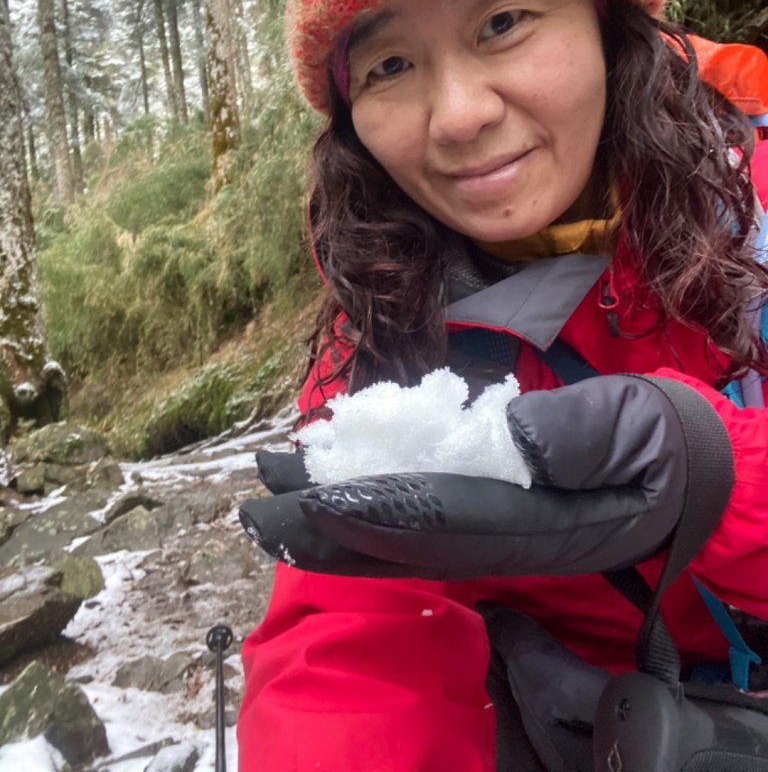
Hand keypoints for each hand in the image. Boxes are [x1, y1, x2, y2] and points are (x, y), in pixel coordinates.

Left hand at [240, 376, 730, 578]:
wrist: (683, 478)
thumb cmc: (665, 446)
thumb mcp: (642, 428)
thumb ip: (581, 432)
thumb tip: (511, 432)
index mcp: (540, 524)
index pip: (445, 521)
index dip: (377, 510)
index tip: (316, 494)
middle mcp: (503, 540)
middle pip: (399, 542)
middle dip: (323, 528)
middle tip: (254, 504)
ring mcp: (490, 535)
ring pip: (396, 536)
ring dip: (327, 518)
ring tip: (270, 490)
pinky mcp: (485, 518)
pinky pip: (412, 519)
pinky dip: (361, 506)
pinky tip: (324, 486)